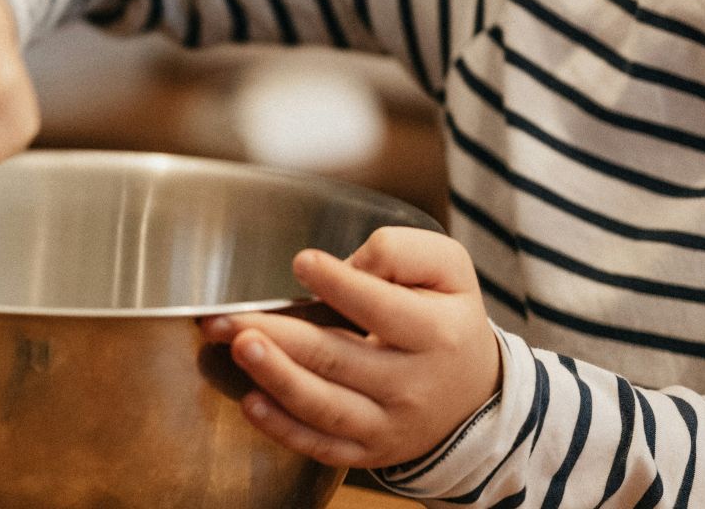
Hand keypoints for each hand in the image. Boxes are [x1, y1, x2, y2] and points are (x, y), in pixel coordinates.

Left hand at [198, 227, 501, 469]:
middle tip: (229, 317)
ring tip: (238, 348)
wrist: (475, 395)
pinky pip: (321, 446)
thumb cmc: (448, 320)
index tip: (302, 262)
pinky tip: (250, 403)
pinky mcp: (367, 451)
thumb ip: (403, 253)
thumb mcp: (449, 271)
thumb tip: (350, 264)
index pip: (382, 308)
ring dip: (276, 378)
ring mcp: (388, 425)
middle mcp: (412, 385)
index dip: (341, 284)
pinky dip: (283, 429)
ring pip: (325, 406)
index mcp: (436, 334)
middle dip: (280, 336)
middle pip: (338, 359)